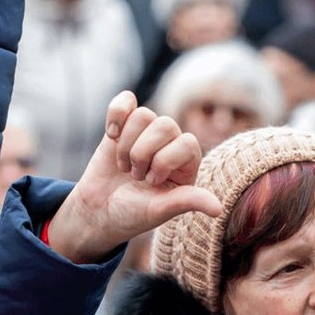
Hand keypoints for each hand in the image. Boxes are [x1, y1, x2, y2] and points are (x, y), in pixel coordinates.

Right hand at [47, 93, 223, 263]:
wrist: (97, 212)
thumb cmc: (132, 214)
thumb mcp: (160, 210)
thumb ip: (188, 202)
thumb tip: (218, 209)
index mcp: (187, 164)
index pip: (188, 143)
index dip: (164, 161)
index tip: (151, 182)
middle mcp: (171, 144)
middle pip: (166, 125)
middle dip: (143, 153)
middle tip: (135, 176)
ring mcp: (147, 133)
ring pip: (144, 115)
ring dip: (126, 144)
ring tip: (124, 166)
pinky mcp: (123, 126)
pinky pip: (125, 101)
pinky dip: (116, 114)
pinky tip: (111, 134)